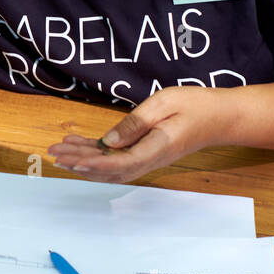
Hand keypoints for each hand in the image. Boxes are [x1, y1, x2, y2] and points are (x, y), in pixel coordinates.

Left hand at [47, 86, 237, 182]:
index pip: (121, 161)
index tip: (72, 159)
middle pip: (110, 169)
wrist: (220, 117)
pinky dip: (96, 155)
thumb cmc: (195, 105)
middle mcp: (152, 159)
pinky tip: (79, 146)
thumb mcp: (165, 104)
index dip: (95, 163)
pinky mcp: (146, 153)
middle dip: (79, 163)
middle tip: (53, 154)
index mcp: (158, 147)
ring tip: (58, 151)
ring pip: (111, 168)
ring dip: (83, 161)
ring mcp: (149, 159)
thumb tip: (108, 141)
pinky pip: (117, 160)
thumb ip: (136, 123)